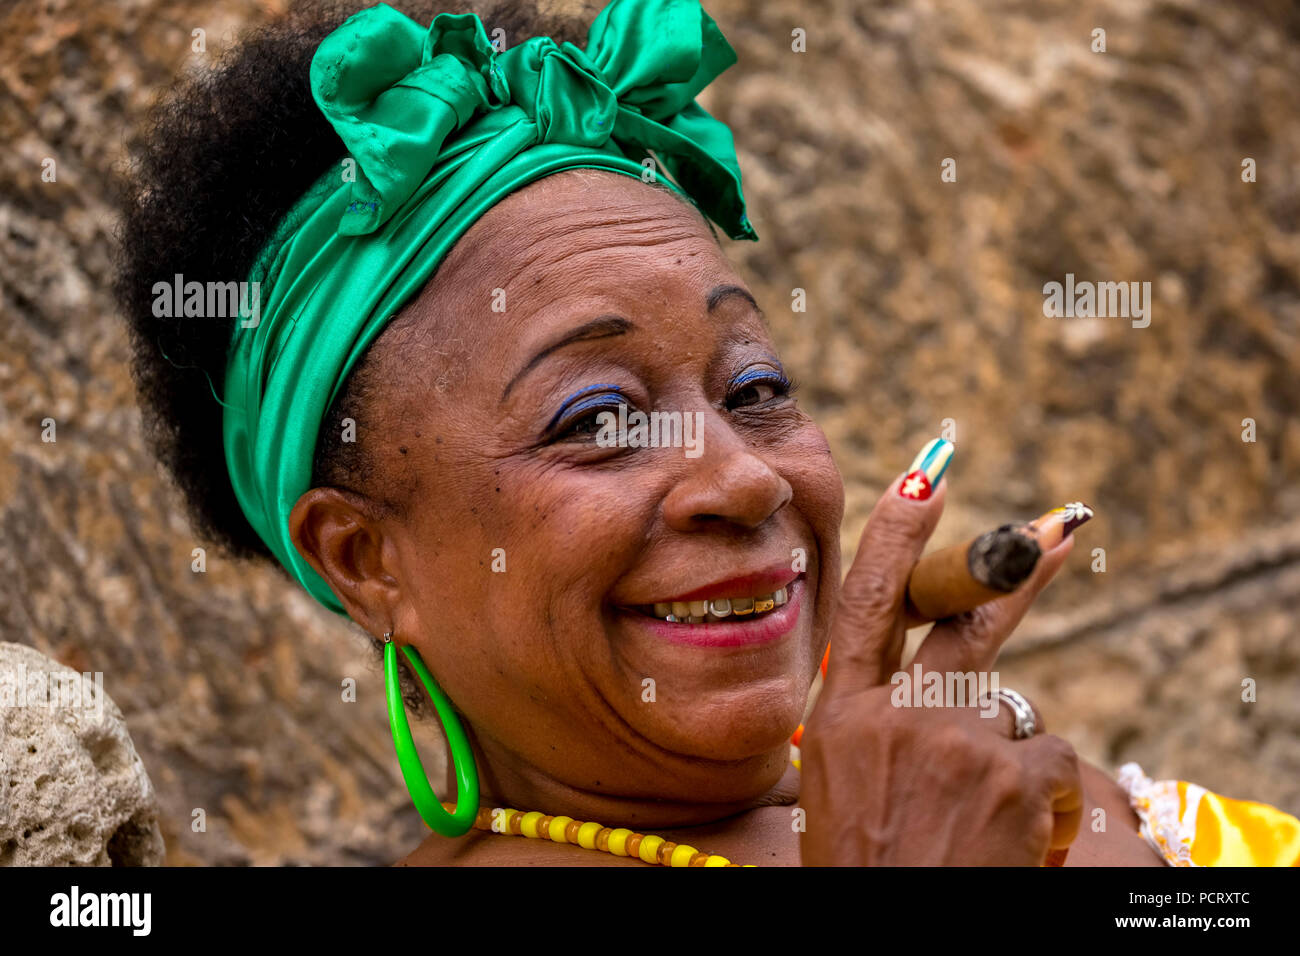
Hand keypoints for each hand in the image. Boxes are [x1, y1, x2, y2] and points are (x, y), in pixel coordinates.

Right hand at [799, 453, 1082, 864]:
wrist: (891, 937)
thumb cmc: (867, 869)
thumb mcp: (841, 790)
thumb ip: (874, 729)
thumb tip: (924, 693)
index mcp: (843, 717)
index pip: (868, 603)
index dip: (896, 534)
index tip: (923, 479)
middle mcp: (897, 714)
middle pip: (965, 619)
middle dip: (1013, 569)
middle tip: (1057, 529)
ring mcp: (955, 740)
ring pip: (1011, 710)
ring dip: (1010, 758)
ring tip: (984, 818)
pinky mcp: (1011, 776)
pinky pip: (1050, 759)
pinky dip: (1045, 800)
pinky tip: (1018, 837)